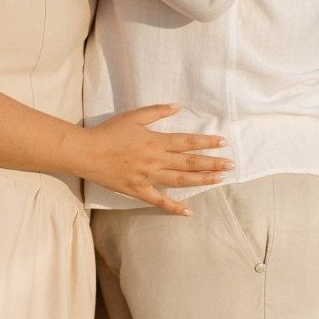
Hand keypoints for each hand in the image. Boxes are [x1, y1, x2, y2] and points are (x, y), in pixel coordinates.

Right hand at [80, 104, 232, 214]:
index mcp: (156, 141)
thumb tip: (178, 107)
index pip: (187, 142)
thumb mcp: (134, 116)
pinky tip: (188, 211)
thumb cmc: (110, 132)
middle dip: (212, 163)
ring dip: (201, 181)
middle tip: (230, 165)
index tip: (223, 143)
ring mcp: (149, 177)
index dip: (206, 142)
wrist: (88, 153)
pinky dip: (174, 207)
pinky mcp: (139, 190)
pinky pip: (159, 201)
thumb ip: (157, 111)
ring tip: (219, 180)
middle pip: (189, 163)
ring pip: (180, 181)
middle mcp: (156, 160)